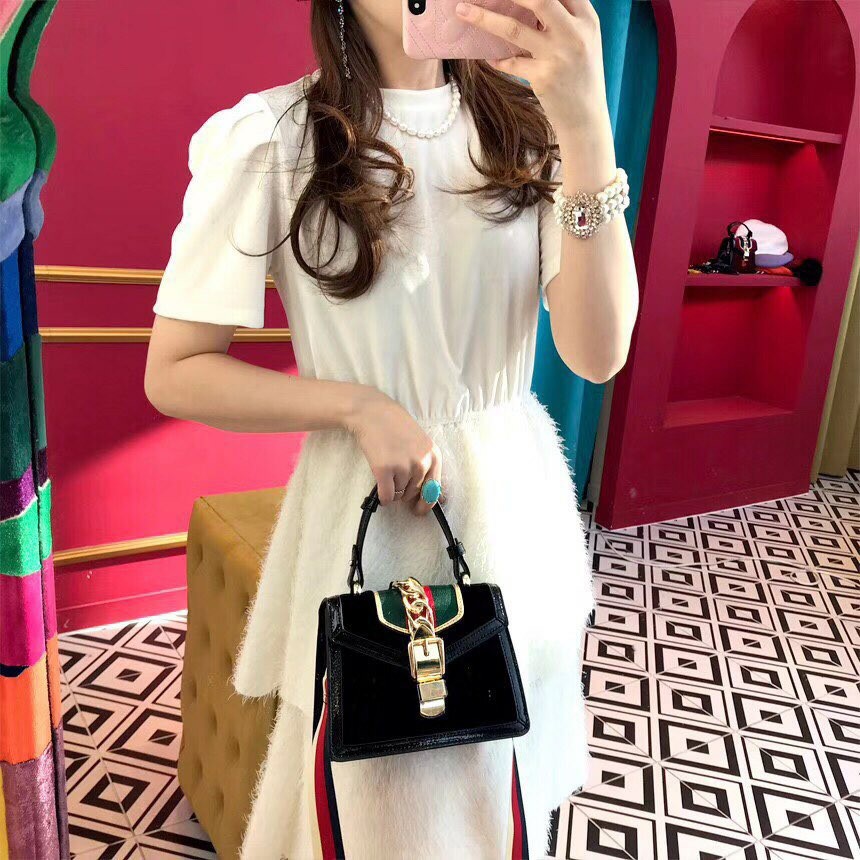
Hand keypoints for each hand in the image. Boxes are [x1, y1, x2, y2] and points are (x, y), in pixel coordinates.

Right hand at [345, 387, 441, 515]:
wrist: (372, 412)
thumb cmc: (395, 426)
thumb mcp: (420, 443)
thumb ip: (424, 465)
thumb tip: (425, 496)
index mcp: (434, 456)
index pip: (435, 490)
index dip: (426, 503)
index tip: (418, 510)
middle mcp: (421, 463)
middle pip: (414, 493)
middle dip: (404, 490)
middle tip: (394, 475)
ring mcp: (403, 466)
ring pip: (399, 495)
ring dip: (392, 489)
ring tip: (386, 469)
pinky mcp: (384, 470)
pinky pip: (387, 496)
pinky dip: (382, 497)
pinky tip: (379, 487)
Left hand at [455, 0, 610, 136]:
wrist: (586, 118)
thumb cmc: (581, 77)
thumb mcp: (582, 41)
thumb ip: (564, 19)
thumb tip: (528, 2)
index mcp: (587, 20)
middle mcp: (574, 34)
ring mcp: (557, 56)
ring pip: (514, 29)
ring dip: (484, 18)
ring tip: (462, 11)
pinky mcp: (543, 78)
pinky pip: (510, 63)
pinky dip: (497, 59)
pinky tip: (489, 58)